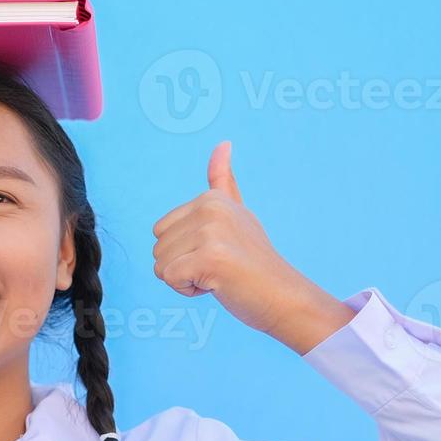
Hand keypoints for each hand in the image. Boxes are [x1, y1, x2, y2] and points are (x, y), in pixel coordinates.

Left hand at [150, 142, 354, 354]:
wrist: (283, 297)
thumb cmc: (255, 263)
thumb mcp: (238, 214)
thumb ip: (224, 183)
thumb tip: (223, 143)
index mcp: (210, 199)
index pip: (161, 231)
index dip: (184, 251)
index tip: (217, 253)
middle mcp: (209, 209)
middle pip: (157, 248)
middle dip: (181, 266)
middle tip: (218, 267)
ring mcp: (210, 231)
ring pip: (161, 265)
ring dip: (185, 279)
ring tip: (218, 275)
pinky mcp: (209, 257)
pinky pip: (170, 279)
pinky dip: (188, 290)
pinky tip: (216, 285)